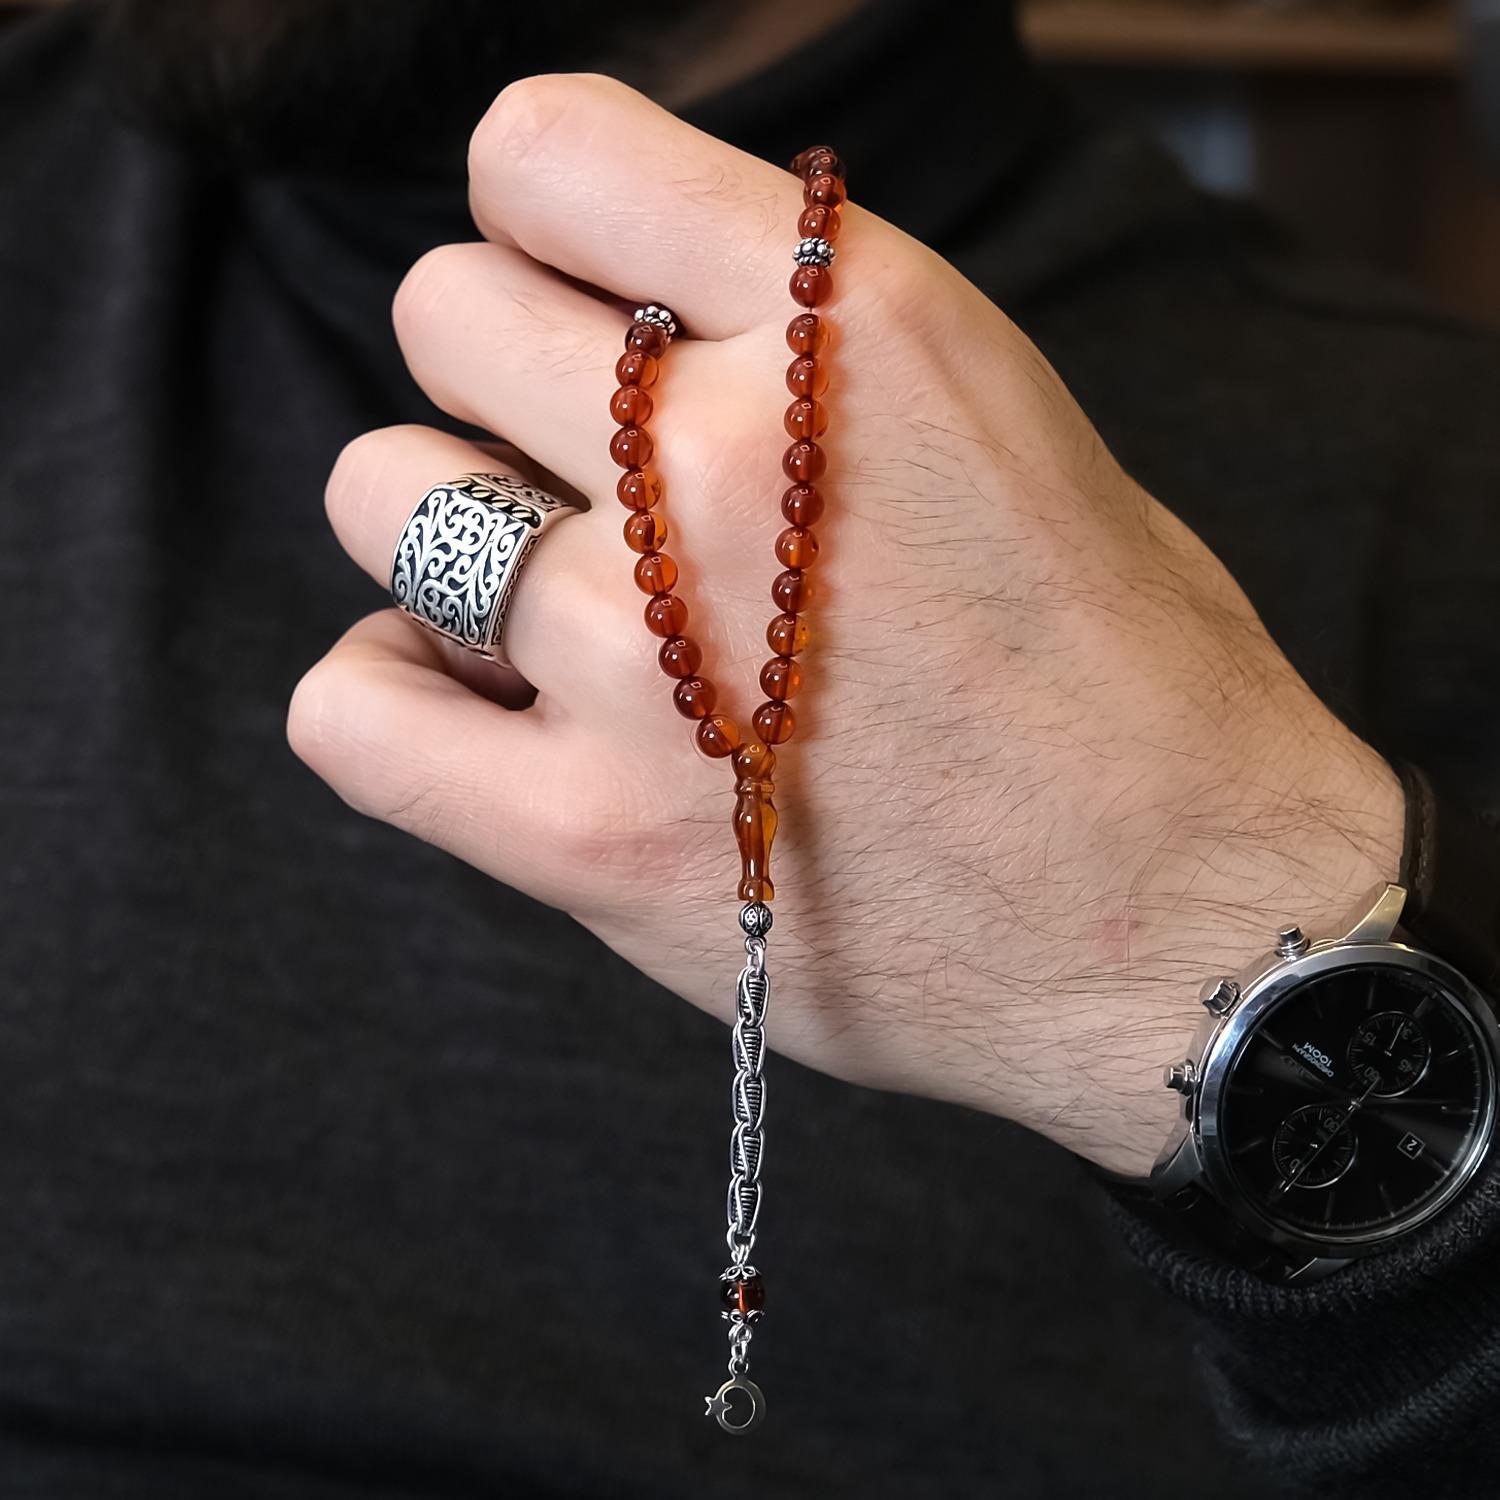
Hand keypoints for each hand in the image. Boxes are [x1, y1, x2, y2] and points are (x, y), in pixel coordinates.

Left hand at [288, 75, 1402, 1175]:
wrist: (1185, 926)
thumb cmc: (1133, 685)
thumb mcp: (1004, 428)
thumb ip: (811, 357)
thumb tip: (637, 342)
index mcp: (854, 332)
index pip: (549, 152)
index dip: (539, 223)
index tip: (578, 301)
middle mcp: (725, 467)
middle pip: (444, 314)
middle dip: (497, 383)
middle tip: (586, 484)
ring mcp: (637, 661)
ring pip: (380, 495)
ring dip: (444, 540)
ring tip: (551, 620)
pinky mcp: (584, 833)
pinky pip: (349, 714)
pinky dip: (388, 703)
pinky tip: (476, 718)